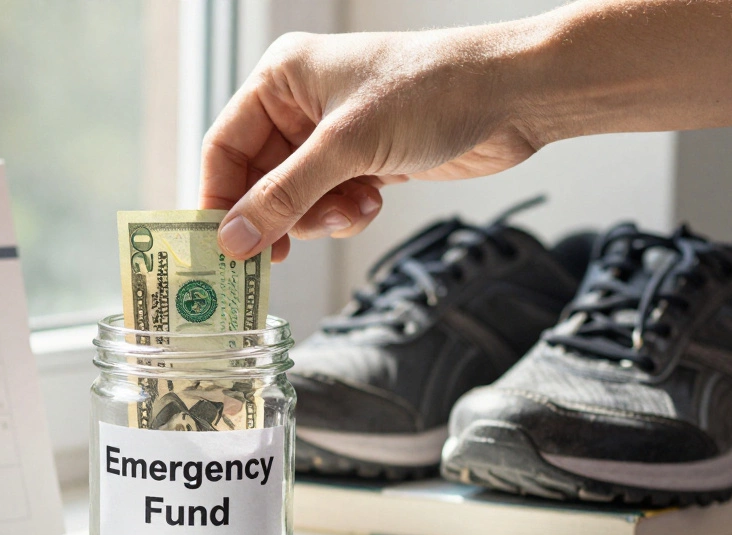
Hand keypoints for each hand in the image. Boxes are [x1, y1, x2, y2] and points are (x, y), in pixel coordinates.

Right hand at [203, 28, 537, 260]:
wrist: (513, 95)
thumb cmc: (431, 90)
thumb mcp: (346, 146)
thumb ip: (283, 196)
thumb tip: (233, 240)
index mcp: (281, 78)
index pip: (224, 146)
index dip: (219, 199)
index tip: (220, 249)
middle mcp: (300, 104)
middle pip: (257, 180)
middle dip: (275, 215)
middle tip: (273, 259)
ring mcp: (332, 135)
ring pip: (294, 198)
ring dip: (317, 217)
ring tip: (351, 211)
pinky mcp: (362, 160)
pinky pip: (329, 202)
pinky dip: (344, 213)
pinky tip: (372, 202)